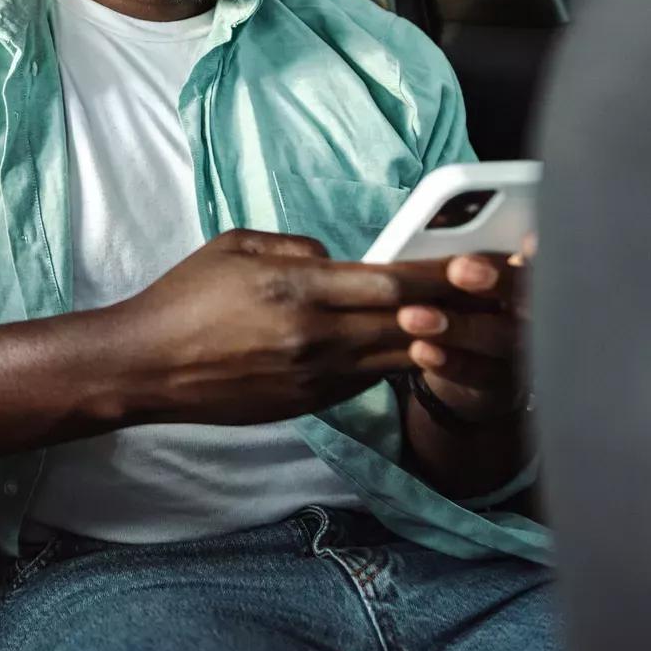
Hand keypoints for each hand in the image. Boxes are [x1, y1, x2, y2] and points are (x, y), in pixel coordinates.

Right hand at [111, 229, 462, 425]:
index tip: (482, 263)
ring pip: (399, 356)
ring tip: (475, 324)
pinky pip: (369, 379)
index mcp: (297, 287)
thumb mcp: (234, 245)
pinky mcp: (311, 404)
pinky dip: (396, 362)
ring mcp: (317, 376)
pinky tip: (417, 349)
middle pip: (410, 320)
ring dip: (437, 340)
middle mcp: (316, 336)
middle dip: (459, 306)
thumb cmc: (184, 298)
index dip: (444, 273)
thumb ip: (296, 245)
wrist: (148, 367)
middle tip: (502, 294)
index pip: (393, 280)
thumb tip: (340, 258)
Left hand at [395, 236, 531, 422]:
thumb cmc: (463, 298)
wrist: (464, 360)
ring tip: (412, 317)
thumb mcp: (467, 272)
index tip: (527, 240)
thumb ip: (460, 254)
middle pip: (529, 297)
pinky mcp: (502, 382)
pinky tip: (420, 349)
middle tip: (460, 269)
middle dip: (499, 281)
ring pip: (501, 337)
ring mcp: (523, 351)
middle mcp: (537, 313)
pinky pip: (478, 372)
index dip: (541, 253)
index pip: (542, 261)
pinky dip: (449, 361)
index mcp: (529, 275)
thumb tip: (428, 230)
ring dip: (459, 327)